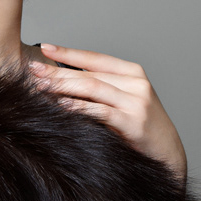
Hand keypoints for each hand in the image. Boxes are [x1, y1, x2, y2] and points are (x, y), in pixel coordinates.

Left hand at [30, 44, 186, 181]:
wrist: (166, 152)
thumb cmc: (139, 124)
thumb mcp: (124, 99)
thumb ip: (101, 87)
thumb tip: (61, 78)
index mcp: (132, 72)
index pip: (94, 58)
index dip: (68, 52)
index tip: (45, 48)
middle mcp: (135, 83)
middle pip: (88, 74)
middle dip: (58, 71)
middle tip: (34, 70)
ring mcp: (136, 102)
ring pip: (92, 88)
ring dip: (63, 86)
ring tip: (41, 86)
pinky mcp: (133, 122)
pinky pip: (100, 111)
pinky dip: (79, 107)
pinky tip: (62, 105)